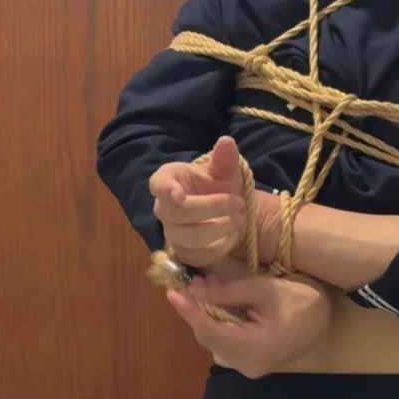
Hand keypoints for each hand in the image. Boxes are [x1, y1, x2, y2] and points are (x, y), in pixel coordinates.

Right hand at [149, 135, 245, 268]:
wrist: (227, 212)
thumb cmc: (219, 186)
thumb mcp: (225, 171)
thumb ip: (225, 159)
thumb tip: (227, 142)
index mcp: (168, 180)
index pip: (158, 184)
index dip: (166, 190)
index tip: (178, 194)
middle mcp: (164, 208)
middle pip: (178, 214)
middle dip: (212, 209)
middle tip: (238, 203)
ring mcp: (172, 233)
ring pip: (188, 238)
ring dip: (219, 229)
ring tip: (239, 219)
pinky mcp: (184, 254)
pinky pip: (198, 256)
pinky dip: (220, 247)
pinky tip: (232, 236)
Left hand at [166, 270, 331, 377]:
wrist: (324, 317)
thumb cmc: (300, 299)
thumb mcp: (264, 289)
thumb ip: (228, 291)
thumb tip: (194, 287)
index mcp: (256, 349)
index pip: (211, 330)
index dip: (189, 311)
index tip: (172, 293)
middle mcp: (249, 366)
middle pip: (209, 338)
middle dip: (196, 312)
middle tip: (187, 287)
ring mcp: (250, 369)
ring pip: (214, 343)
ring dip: (206, 319)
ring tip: (203, 296)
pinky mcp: (251, 366)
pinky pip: (224, 346)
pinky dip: (217, 327)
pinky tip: (219, 310)